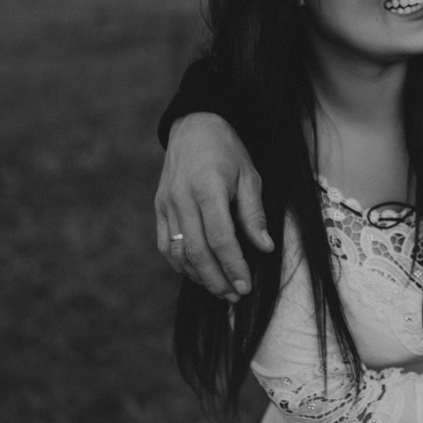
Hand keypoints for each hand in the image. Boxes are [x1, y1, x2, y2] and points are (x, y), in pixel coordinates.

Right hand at [154, 112, 272, 300]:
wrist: (193, 127)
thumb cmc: (227, 151)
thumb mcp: (249, 176)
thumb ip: (254, 214)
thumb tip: (264, 248)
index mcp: (207, 188)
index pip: (220, 238)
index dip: (233, 266)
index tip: (246, 286)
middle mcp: (182, 199)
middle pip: (196, 251)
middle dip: (217, 279)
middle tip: (235, 295)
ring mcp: (166, 205)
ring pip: (178, 252)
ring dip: (199, 276)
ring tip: (221, 290)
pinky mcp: (158, 209)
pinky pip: (165, 245)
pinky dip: (180, 264)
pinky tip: (198, 274)